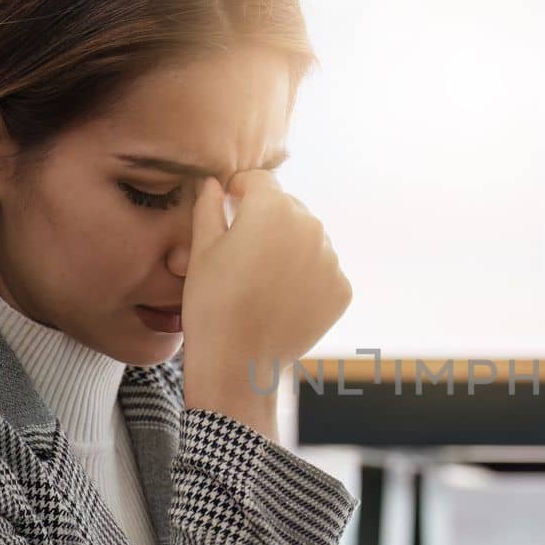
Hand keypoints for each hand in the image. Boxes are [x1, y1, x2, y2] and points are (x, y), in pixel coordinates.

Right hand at [180, 170, 351, 433]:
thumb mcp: (201, 250)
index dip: (239, 191)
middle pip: (287, 208)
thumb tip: (214, 184)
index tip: (229, 205)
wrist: (239, 364)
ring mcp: (331, 259)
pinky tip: (282, 298)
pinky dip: (306, 278)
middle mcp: (311, 226)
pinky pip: (322, 271)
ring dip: (289, 248)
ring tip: (262, 279)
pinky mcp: (342, 289)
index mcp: (273, 207)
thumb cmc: (212, 304)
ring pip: (308, 239)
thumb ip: (208, 207)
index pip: (259, 181)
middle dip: (267, 219)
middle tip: (243, 252)